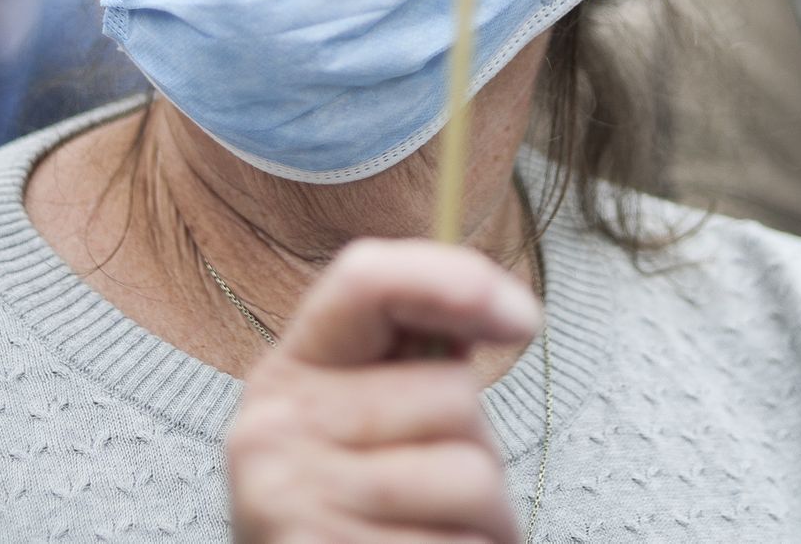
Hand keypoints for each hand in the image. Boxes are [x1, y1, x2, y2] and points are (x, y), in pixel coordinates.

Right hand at [228, 239, 540, 542]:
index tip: (522, 317)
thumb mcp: (359, 418)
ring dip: (489, 516)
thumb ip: (413, 362)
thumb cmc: (351, 507)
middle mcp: (278, 427)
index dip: (456, 281)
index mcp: (292, 369)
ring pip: (473, 477)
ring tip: (441, 530)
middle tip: (440, 489)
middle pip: (453, 395)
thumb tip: (510, 311)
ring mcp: (295, 498)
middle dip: (478, 445)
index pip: (366, 280)